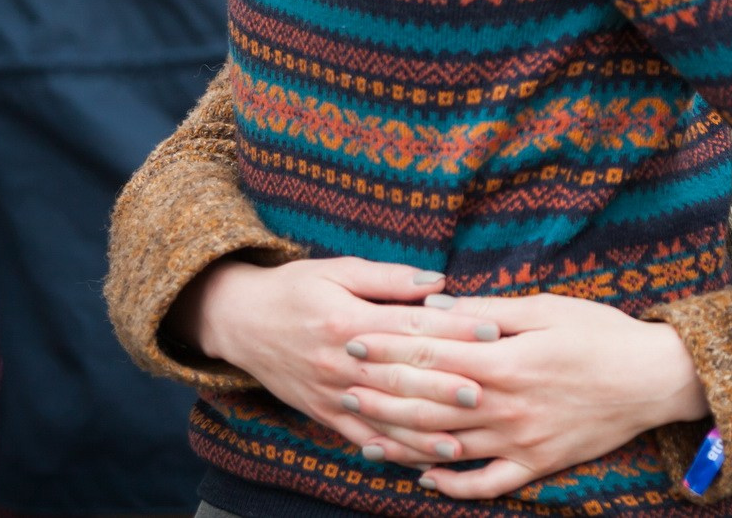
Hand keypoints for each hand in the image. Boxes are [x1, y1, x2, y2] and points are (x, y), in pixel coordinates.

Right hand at [177, 255, 467, 457]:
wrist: (239, 320)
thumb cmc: (295, 288)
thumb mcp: (338, 269)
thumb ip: (389, 278)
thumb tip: (439, 282)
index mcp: (347, 320)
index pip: (410, 327)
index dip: (454, 328)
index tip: (492, 329)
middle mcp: (339, 362)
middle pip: (401, 377)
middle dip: (446, 385)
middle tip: (488, 391)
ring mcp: (331, 393)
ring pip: (383, 417)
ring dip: (422, 431)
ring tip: (461, 440)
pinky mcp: (323, 413)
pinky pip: (361, 437)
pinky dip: (390, 452)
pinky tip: (418, 461)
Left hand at [338, 292, 709, 499]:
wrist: (653, 378)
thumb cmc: (602, 333)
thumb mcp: (547, 307)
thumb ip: (489, 310)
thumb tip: (438, 305)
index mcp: (505, 361)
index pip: (431, 356)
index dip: (389, 348)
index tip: (355, 340)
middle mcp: (504, 406)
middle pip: (427, 404)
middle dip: (381, 394)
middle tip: (344, 385)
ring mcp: (518, 441)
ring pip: (445, 447)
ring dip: (400, 441)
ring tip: (363, 433)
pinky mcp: (535, 464)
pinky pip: (484, 484)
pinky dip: (451, 485)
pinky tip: (423, 477)